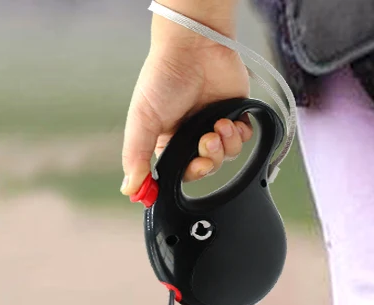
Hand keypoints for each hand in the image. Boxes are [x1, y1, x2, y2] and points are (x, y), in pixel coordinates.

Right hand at [121, 14, 252, 197]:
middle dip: (207, 162)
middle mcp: (190, 137)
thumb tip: (130, 190)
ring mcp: (212, 126)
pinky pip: (242, 139)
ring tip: (218, 125)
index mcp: (166, 142)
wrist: (194, 45)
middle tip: (205, 144)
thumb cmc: (163, 78)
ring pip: (225, 157)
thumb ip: (136, 157)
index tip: (188, 172)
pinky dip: (238, 135)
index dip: (184, 177)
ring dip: (224, 146)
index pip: (176, 174)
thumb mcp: (142, 122)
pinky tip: (228, 121)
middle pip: (204, 168)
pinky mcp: (234, 115)